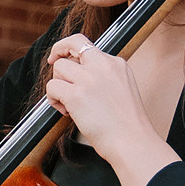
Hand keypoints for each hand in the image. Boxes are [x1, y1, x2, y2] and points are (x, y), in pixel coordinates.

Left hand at [41, 34, 176, 185]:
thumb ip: (104, 76)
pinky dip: (53, 100)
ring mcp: (89, 79)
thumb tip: (78, 75)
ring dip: (58, 85)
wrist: (132, 141)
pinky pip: (52, 87)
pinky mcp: (77, 94)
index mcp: (116, 64)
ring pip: (58, 67)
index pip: (86, 45)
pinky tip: (66, 111)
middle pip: (71, 44)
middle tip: (55, 71)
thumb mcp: (123, 88)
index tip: (58, 56)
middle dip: (57, 57)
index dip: (68, 48)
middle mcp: (103, 66)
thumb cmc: (127, 124)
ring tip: (68, 103)